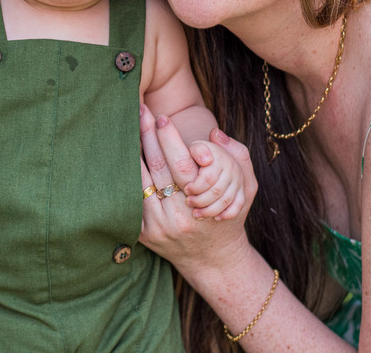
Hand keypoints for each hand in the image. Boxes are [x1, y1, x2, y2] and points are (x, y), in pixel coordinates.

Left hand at [139, 105, 256, 273]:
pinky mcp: (145, 234)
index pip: (181, 163)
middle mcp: (179, 215)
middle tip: (141, 110)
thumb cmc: (229, 217)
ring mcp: (159, 226)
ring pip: (141, 181)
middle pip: (158, 167)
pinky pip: (132, 199)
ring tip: (129, 127)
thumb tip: (214, 131)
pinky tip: (124, 156)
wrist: (213, 260)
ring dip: (134, 151)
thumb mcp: (246, 188)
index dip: (169, 138)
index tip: (163, 117)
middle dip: (148, 135)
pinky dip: (128, 176)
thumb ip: (237, 156)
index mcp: (203, 201)